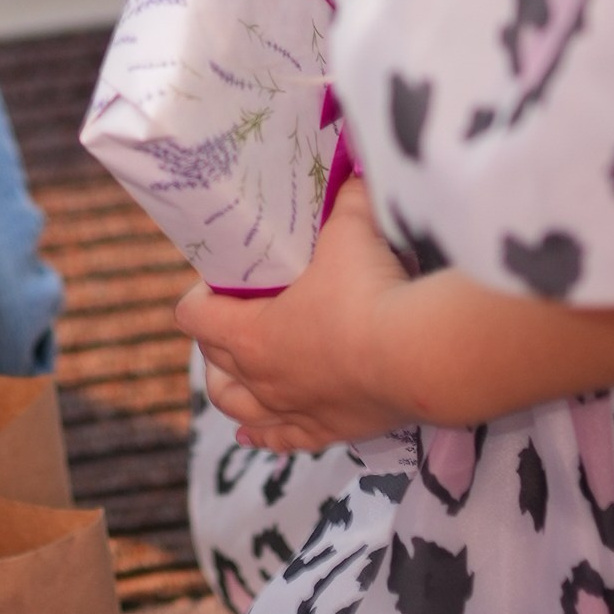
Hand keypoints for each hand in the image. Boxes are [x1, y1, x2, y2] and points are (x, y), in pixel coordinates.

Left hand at [181, 190, 417, 451]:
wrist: (420, 357)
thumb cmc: (373, 291)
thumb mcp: (353, 228)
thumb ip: (349, 198)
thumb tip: (354, 172)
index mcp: (250, 333)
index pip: (193, 317)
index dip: (199, 297)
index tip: (220, 280)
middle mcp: (262, 379)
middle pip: (214, 361)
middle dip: (215, 337)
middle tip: (235, 313)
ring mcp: (293, 409)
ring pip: (237, 407)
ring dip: (228, 388)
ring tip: (231, 374)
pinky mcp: (329, 431)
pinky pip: (281, 441)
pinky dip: (261, 437)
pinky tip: (251, 435)